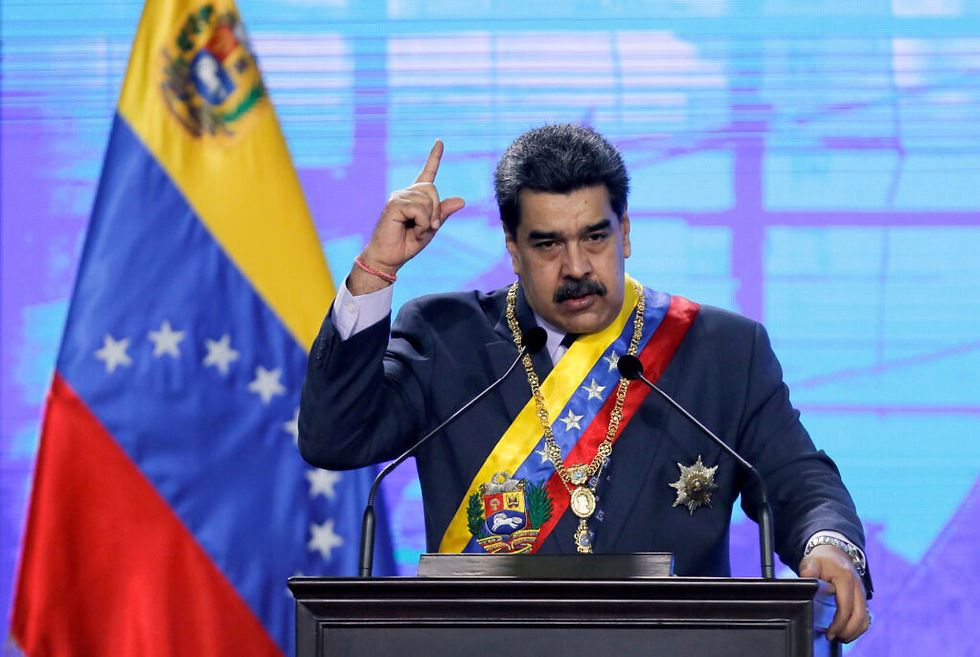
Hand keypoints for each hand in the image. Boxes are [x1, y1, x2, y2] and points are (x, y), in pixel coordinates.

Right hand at [349, 140, 465, 294]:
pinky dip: (422, 223)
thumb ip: (443, 213)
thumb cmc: (406, 244)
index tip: (440, 142)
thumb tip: (462, 200)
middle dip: (436, 211)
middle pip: (432, 189)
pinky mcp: (394, 204)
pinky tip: (411, 230)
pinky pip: (419, 209)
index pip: (427, 173)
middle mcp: (406, 193)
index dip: (434, 157)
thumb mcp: (431, 228)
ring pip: (427, 200)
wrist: (389, 258)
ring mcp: (398, 197)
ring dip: (428, 220)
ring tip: (416, 231)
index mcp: (415, 197)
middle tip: (429, 228)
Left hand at [799, 544, 869, 642]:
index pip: (846, 607)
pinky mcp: (862, 598)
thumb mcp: (811, 561)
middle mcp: (858, 587)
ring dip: (854, 631)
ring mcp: (862, 593)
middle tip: (833, 638)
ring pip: (865, 619)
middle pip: (859, 616)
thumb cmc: (821, 559)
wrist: (834, 552)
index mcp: (846, 579)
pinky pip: (865, 617)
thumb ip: (809, 570)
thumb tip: (806, 576)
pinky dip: (858, 627)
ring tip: (840, 637)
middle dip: (847, 631)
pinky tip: (846, 632)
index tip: (830, 633)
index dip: (839, 624)